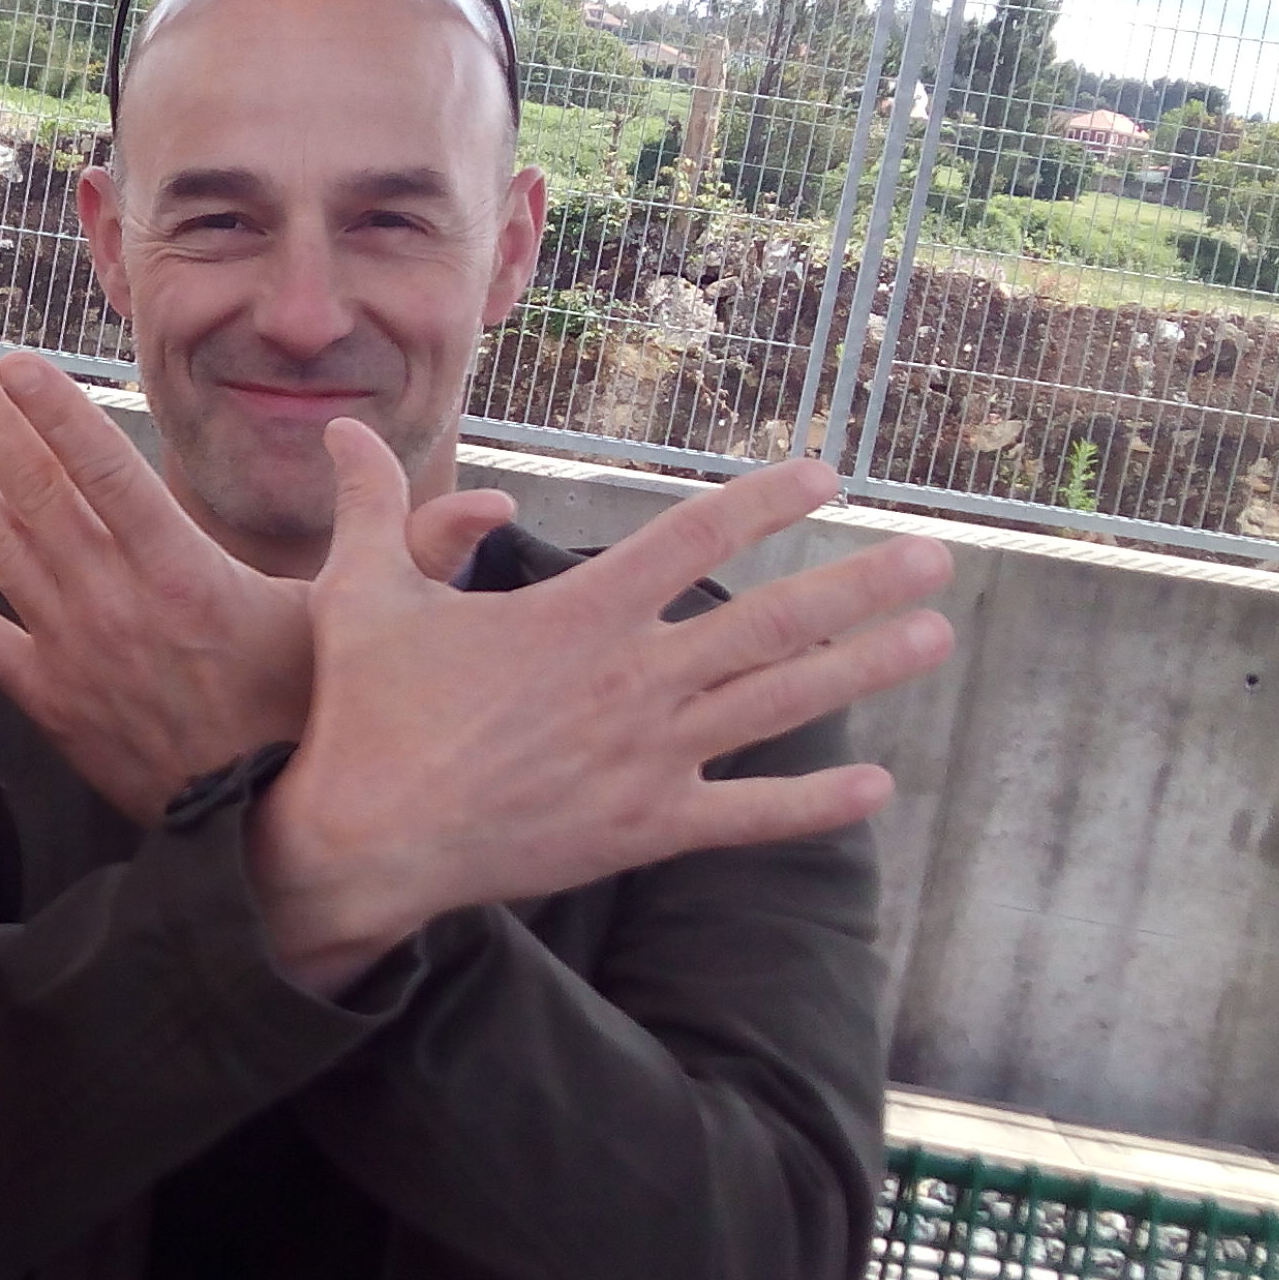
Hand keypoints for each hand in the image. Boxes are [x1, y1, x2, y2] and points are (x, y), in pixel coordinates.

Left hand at [0, 350, 515, 825]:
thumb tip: (491, 504)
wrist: (263, 840)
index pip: (108, 475)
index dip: (57, 413)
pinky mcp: (52, 707)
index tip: (18, 360)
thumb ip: (412, 552)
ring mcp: (77, 658)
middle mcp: (119, 610)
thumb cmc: (317, 722)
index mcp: (189, 578)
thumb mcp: (362, 631)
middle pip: (39, 497)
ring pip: (3, 553)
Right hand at [247, 426, 955, 995]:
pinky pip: (748, 814)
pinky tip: (879, 786)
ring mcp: (648, 758)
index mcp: (579, 615)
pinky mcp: (643, 827)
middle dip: (862, 584)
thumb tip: (342, 436)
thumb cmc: (363, 717)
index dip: (766, 500)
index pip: (694, 537)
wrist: (363, 843)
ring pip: (780, 704)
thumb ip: (373, 511)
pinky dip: (814, 804)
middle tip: (936, 556)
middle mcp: (632, 680)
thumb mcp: (361, 597)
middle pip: (774, 620)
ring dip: (867, 667)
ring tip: (935, 635)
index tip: (828, 475)